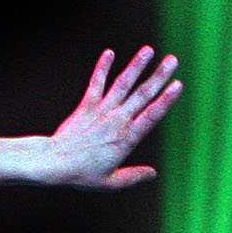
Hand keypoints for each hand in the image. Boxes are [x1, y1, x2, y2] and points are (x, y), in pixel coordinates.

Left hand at [47, 46, 181, 188]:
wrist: (53, 162)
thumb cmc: (82, 174)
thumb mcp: (112, 182)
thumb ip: (134, 176)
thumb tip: (153, 174)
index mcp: (127, 139)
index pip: (152, 115)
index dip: (166, 99)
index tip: (178, 84)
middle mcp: (117, 120)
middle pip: (142, 94)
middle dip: (158, 76)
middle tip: (172, 60)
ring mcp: (100, 110)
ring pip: (122, 84)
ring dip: (135, 66)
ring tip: (148, 50)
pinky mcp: (85, 105)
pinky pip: (96, 83)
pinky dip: (102, 68)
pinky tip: (109, 53)